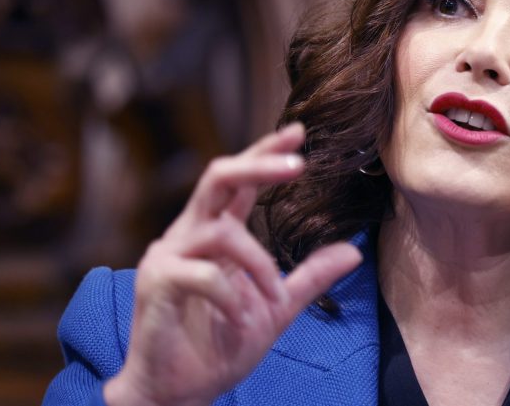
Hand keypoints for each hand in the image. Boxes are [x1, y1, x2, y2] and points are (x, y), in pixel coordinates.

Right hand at [103, 123, 362, 405]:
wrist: (178, 394)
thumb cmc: (218, 347)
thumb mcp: (276, 309)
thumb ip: (309, 277)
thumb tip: (353, 249)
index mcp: (214, 234)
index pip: (238, 181)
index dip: (265, 153)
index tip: (297, 131)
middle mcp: (188, 235)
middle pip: (218, 177)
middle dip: (258, 164)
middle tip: (298, 163)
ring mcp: (168, 256)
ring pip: (221, 232)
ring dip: (259, 265)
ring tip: (272, 298)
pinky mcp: (156, 283)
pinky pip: (202, 274)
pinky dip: (232, 296)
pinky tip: (241, 319)